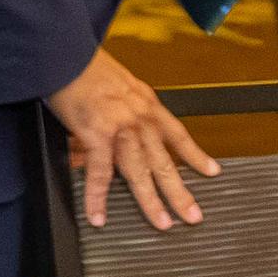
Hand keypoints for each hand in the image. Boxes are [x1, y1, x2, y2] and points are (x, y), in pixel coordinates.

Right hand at [45, 47, 211, 231]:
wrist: (66, 53)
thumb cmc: (84, 64)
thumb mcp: (115, 83)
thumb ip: (120, 108)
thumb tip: (113, 132)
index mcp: (146, 103)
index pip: (177, 134)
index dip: (195, 155)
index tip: (211, 172)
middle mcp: (139, 118)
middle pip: (163, 161)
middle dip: (179, 191)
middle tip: (193, 216)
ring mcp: (119, 128)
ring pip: (140, 170)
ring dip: (151, 199)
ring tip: (161, 223)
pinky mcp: (95, 134)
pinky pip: (98, 172)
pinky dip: (98, 196)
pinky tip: (99, 215)